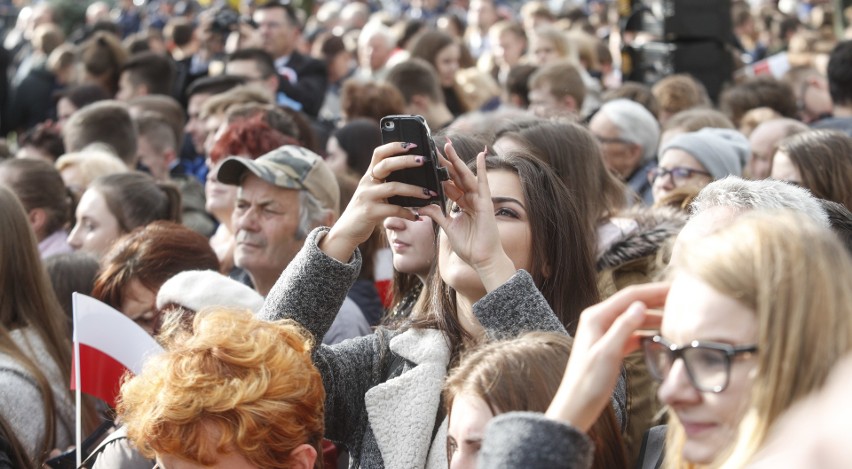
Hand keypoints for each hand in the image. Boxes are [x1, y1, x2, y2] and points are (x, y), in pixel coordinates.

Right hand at [321, 142, 433, 261]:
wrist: (347, 231)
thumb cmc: (366, 210)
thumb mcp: (373, 193)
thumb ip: (386, 183)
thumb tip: (414, 177)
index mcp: (369, 175)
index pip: (379, 153)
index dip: (395, 146)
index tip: (413, 144)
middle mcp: (366, 182)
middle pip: (386, 165)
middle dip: (406, 161)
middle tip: (423, 160)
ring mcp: (367, 197)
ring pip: (393, 187)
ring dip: (414, 190)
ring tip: (429, 193)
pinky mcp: (369, 212)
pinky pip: (393, 210)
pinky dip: (407, 213)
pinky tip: (416, 216)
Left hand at [420, 142, 515, 291]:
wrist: (483, 259)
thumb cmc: (470, 247)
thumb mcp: (448, 228)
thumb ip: (437, 215)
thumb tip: (423, 206)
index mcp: (462, 205)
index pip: (449, 185)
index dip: (440, 174)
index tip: (430, 162)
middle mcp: (470, 200)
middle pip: (456, 177)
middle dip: (446, 163)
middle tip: (435, 148)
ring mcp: (479, 200)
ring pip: (466, 177)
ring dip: (457, 161)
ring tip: (448, 146)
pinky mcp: (486, 204)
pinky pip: (483, 184)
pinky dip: (482, 170)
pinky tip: (481, 155)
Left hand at [545, 283, 667, 431]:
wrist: (577, 406)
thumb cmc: (588, 382)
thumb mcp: (608, 353)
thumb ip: (623, 327)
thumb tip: (640, 305)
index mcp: (596, 316)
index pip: (630, 295)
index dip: (654, 290)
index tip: (677, 288)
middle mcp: (599, 320)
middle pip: (633, 304)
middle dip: (658, 300)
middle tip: (684, 299)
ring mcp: (605, 332)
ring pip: (635, 319)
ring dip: (655, 317)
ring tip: (679, 318)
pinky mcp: (611, 346)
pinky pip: (633, 334)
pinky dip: (648, 333)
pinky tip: (664, 337)